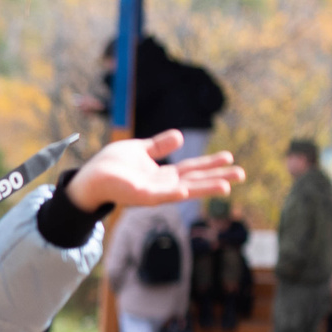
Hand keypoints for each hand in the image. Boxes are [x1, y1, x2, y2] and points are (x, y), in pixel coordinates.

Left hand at [65, 130, 245, 212]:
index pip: (192, 169)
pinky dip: (173, 192)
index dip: (210, 164)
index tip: (230, 158)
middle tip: (242, 175)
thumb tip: (180, 136)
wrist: (89, 177)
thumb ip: (159, 145)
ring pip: (183, 190)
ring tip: (226, 187)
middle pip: (195, 180)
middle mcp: (162, 186)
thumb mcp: (140, 149)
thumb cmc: (113, 165)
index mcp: (163, 175)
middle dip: (218, 178)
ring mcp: (152, 192)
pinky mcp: (139, 196)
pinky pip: (159, 195)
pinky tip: (187, 189)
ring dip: (204, 188)